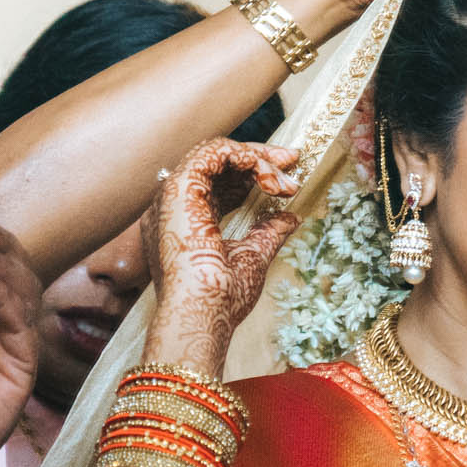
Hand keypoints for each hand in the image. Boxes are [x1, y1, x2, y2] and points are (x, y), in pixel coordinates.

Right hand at [141, 139, 302, 377]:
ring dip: (255, 159)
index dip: (251, 176)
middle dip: (257, 158)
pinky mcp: (179, 187)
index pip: (218, 187)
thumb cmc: (222, 298)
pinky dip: (242, 155)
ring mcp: (173, 196)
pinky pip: (212, 154)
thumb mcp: (253, 257)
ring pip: (214, 154)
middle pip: (216, 165)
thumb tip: (290, 218)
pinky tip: (266, 170)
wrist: (204, 313)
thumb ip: (268, 233)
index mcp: (186, 222)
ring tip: (284, 174)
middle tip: (292, 159)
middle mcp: (175, 206)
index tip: (285, 179)